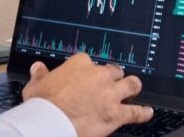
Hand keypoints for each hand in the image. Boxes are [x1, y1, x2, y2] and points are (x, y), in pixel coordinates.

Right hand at [22, 54, 152, 136]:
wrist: (50, 122)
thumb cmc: (42, 104)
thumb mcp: (35, 86)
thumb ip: (39, 75)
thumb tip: (37, 68)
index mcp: (80, 64)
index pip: (88, 61)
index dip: (88, 71)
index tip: (85, 77)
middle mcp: (98, 75)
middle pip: (114, 71)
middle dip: (114, 77)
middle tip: (111, 83)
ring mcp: (110, 94)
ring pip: (131, 85)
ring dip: (133, 87)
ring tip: (134, 88)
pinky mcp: (116, 114)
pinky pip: (136, 112)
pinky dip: (143, 113)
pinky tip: (147, 112)